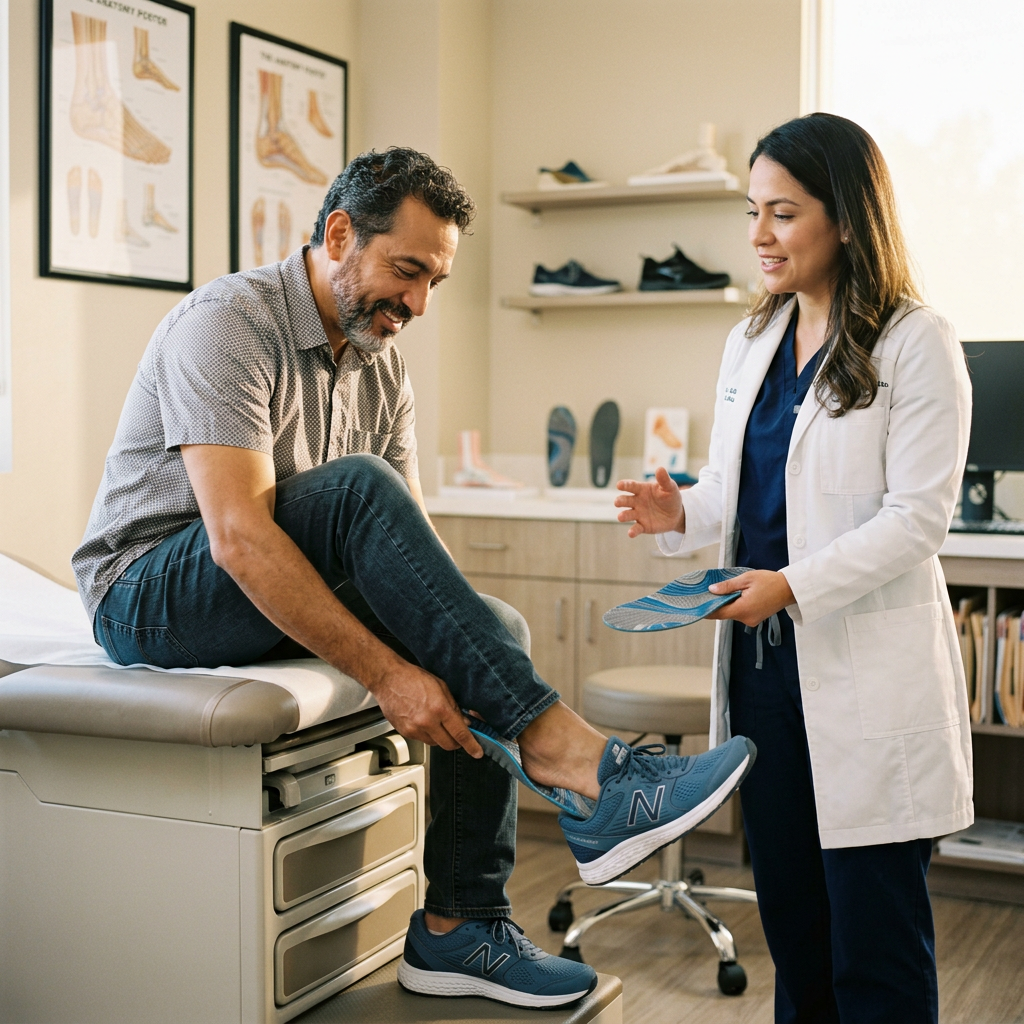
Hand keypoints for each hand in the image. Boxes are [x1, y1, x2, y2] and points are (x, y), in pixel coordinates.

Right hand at [366, 655, 482, 757]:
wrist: (389, 679)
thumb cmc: (413, 678)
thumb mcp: (441, 687)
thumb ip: (454, 707)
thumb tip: (463, 722)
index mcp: (439, 708)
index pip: (460, 733)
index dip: (471, 745)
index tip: (477, 752)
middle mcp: (427, 722)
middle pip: (448, 744)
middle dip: (456, 742)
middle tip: (458, 735)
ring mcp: (414, 729)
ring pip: (435, 743)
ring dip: (440, 737)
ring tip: (437, 722)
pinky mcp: (405, 732)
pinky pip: (422, 740)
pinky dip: (427, 734)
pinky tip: (424, 721)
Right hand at [615, 467, 683, 537]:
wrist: (676, 514)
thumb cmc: (671, 497)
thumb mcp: (670, 487)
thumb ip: (664, 480)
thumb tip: (660, 468)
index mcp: (641, 490)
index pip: (631, 486)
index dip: (625, 485)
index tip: (619, 485)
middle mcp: (636, 501)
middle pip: (625, 500)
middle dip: (620, 501)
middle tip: (617, 502)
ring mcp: (638, 514)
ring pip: (627, 514)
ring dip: (623, 516)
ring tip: (620, 517)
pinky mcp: (642, 526)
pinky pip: (635, 528)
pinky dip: (632, 531)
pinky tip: (631, 533)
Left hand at [707, 570, 795, 627]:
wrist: (790, 589)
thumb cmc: (770, 581)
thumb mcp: (746, 579)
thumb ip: (728, 586)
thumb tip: (712, 590)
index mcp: (743, 609)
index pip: (718, 613)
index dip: (705, 609)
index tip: (695, 605)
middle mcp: (746, 618)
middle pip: (724, 613)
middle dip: (715, 604)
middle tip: (705, 593)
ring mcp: (751, 620)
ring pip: (732, 613)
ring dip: (726, 604)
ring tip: (720, 591)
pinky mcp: (755, 618)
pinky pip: (740, 613)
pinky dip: (735, 605)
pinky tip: (733, 596)